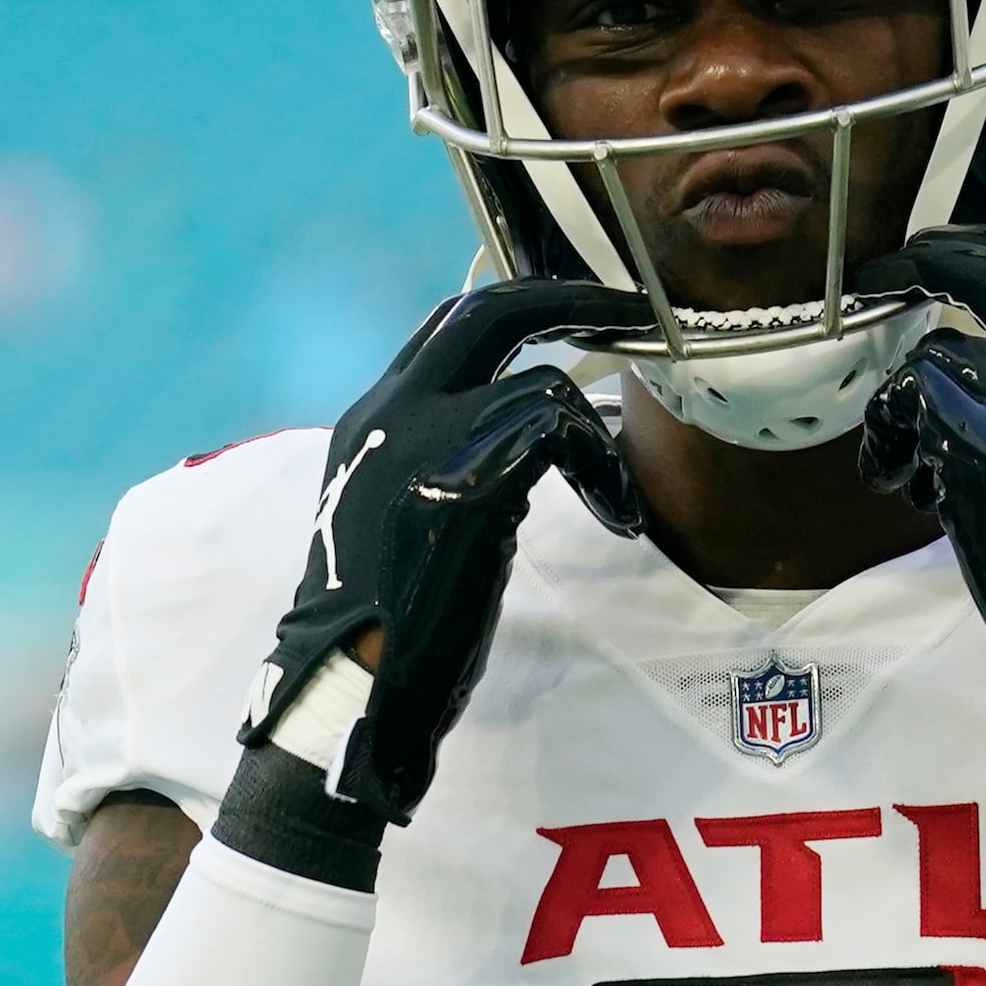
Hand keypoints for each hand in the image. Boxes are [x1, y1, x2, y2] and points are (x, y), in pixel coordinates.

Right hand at [242, 278, 648, 821]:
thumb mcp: (404, 509)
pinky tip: (617, 516)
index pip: (448, 324)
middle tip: (635, 310)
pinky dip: (601, 470)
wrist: (350, 687)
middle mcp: (389, 412)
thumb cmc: (385, 620)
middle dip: (572, 298)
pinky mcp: (463, 484)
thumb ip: (447, 455)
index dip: (522, 300)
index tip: (584, 308)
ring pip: (537, 384)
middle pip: (485, 312)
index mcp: (374, 418)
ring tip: (614, 493)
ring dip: (594, 433)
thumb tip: (520, 430)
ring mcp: (422, 443)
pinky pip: (556, 435)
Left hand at [853, 229, 985, 771]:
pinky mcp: (978, 444)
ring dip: (904, 394)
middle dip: (929, 262)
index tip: (940, 254)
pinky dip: (889, 438)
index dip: (984, 254)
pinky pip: (909, 408)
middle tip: (885, 271)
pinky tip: (896, 476)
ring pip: (938, 351)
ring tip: (899, 447)